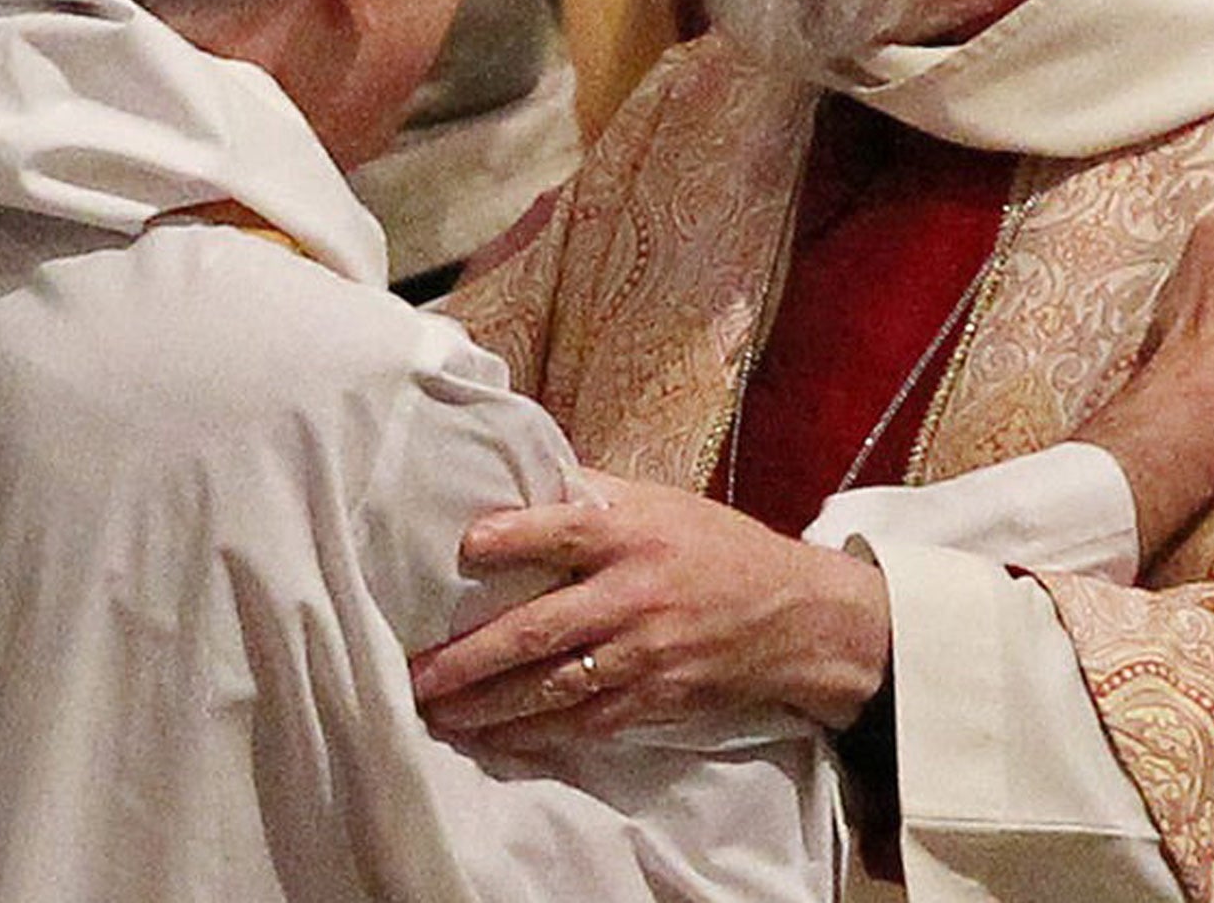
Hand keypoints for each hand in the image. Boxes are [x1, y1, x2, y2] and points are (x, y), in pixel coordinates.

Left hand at [409, 471, 887, 745]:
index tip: (465, 544)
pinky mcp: (656, 699)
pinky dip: (536, 733)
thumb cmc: (718, 548)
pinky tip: (495, 737)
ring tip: (438, 713)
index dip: (514, 537)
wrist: (796, 616)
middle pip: (541, 629)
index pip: (565, 532)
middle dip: (471, 657)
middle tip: (416, 673)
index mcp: (634, 535)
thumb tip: (525, 476)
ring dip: (490, 705)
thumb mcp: (663, 503)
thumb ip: (595, 496)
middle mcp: (635, 596)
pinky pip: (585, 722)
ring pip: (553, 688)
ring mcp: (645, 656)